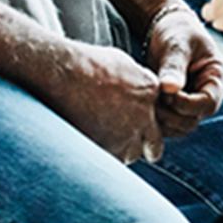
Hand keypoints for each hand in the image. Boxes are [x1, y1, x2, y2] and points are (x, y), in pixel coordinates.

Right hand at [38, 41, 169, 163]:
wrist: (63, 73)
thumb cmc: (87, 63)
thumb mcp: (121, 62)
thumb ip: (136, 79)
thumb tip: (138, 85)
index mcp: (149, 91)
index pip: (159, 115)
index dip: (148, 121)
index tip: (138, 124)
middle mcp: (143, 115)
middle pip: (154, 143)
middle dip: (146, 146)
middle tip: (136, 147)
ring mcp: (126, 134)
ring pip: (132, 154)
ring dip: (123, 151)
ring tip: (106, 142)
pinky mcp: (107, 147)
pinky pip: (113, 160)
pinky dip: (106, 154)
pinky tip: (95, 145)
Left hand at [145, 5, 222, 138]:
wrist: (167, 29)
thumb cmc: (176, 31)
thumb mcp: (177, 44)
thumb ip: (174, 66)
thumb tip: (170, 88)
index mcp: (217, 77)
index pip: (208, 104)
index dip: (186, 105)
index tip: (165, 92)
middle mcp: (208, 94)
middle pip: (194, 120)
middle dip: (171, 114)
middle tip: (153, 96)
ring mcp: (193, 103)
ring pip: (181, 127)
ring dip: (162, 120)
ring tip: (148, 99)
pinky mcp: (177, 107)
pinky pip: (169, 124)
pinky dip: (157, 121)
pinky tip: (145, 104)